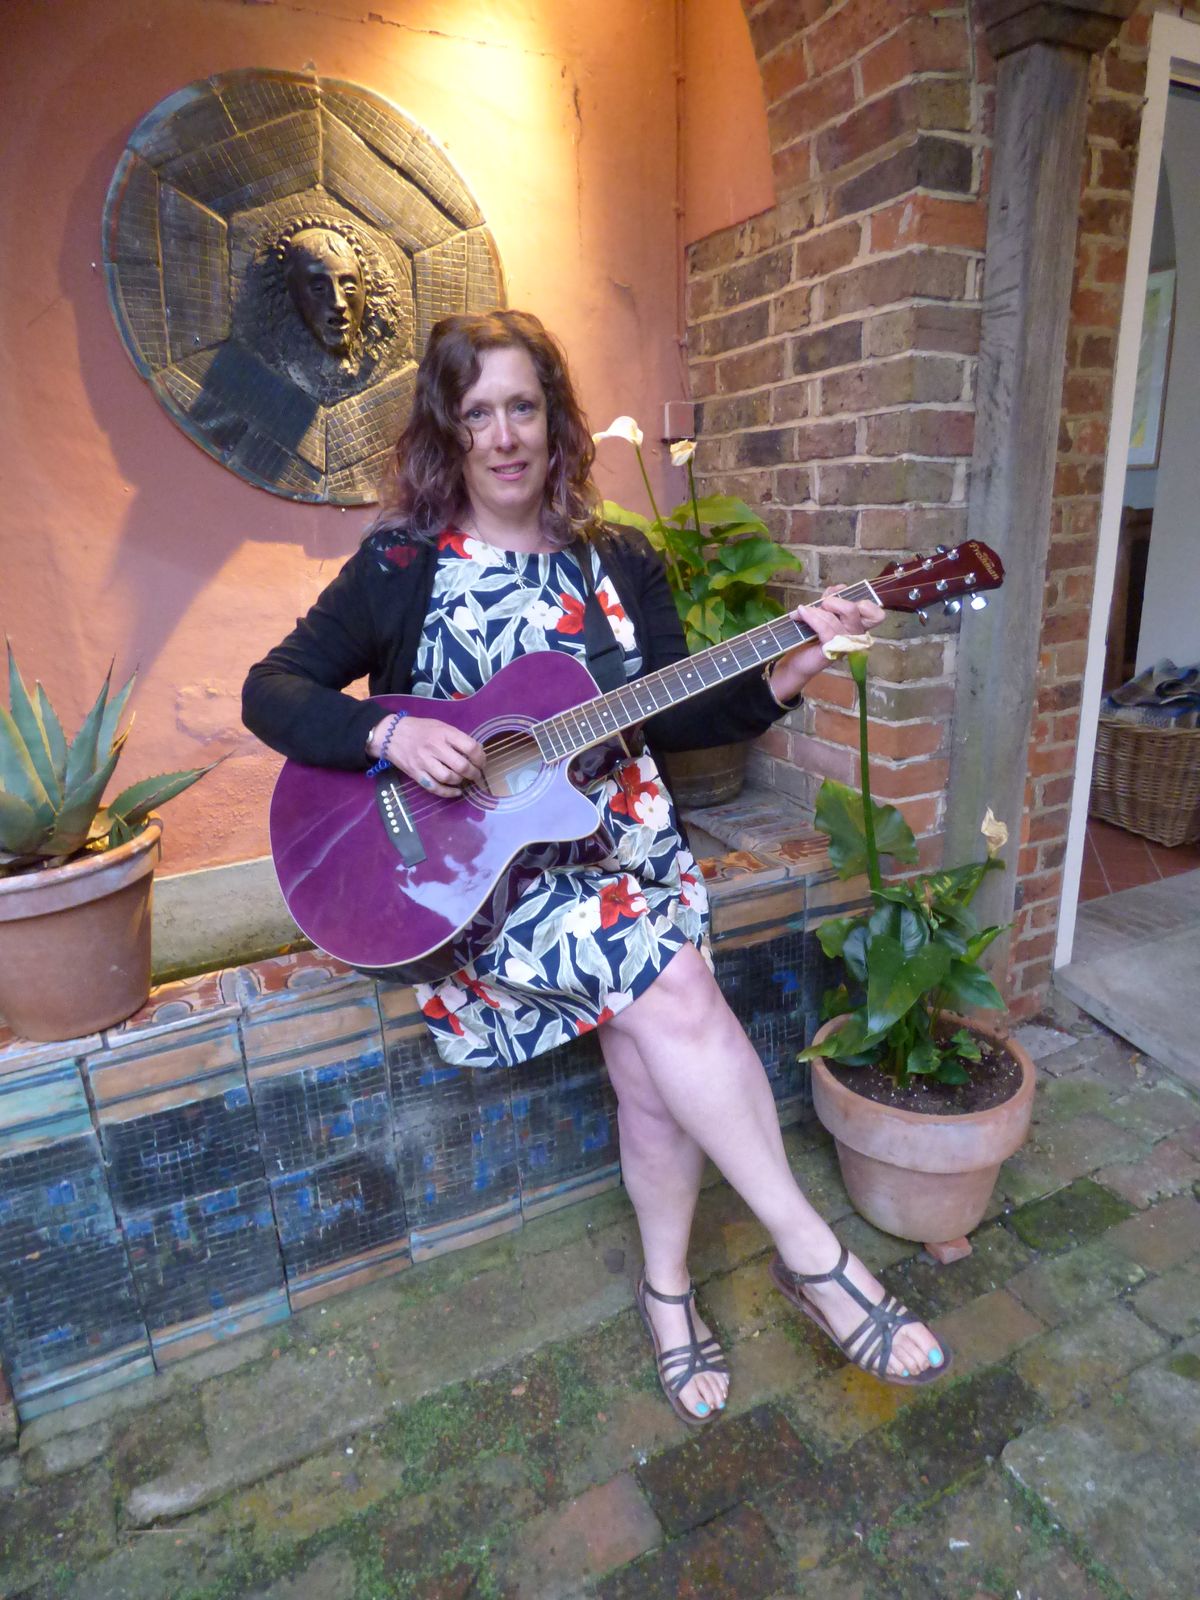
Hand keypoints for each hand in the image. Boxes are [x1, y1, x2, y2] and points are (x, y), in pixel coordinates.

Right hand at [369, 714, 485, 798]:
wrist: (391, 734)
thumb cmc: (420, 729)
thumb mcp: (440, 726)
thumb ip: (456, 738)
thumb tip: (477, 752)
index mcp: (444, 733)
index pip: (470, 747)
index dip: (481, 757)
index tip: (482, 762)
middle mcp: (434, 747)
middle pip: (461, 765)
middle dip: (474, 773)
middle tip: (476, 775)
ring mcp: (424, 761)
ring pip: (448, 778)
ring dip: (460, 781)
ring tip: (463, 779)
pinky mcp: (416, 773)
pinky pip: (435, 788)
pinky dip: (448, 792)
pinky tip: (456, 791)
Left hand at [767, 586, 885, 704]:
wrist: (797, 660)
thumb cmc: (811, 637)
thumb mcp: (823, 612)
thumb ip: (832, 598)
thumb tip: (841, 587)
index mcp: (858, 626)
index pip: (876, 615)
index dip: (864, 603)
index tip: (843, 598)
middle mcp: (855, 636)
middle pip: (854, 610)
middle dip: (834, 601)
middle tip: (821, 605)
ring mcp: (844, 645)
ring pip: (835, 618)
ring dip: (815, 610)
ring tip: (802, 611)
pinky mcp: (831, 651)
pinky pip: (824, 628)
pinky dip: (811, 617)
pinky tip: (800, 613)